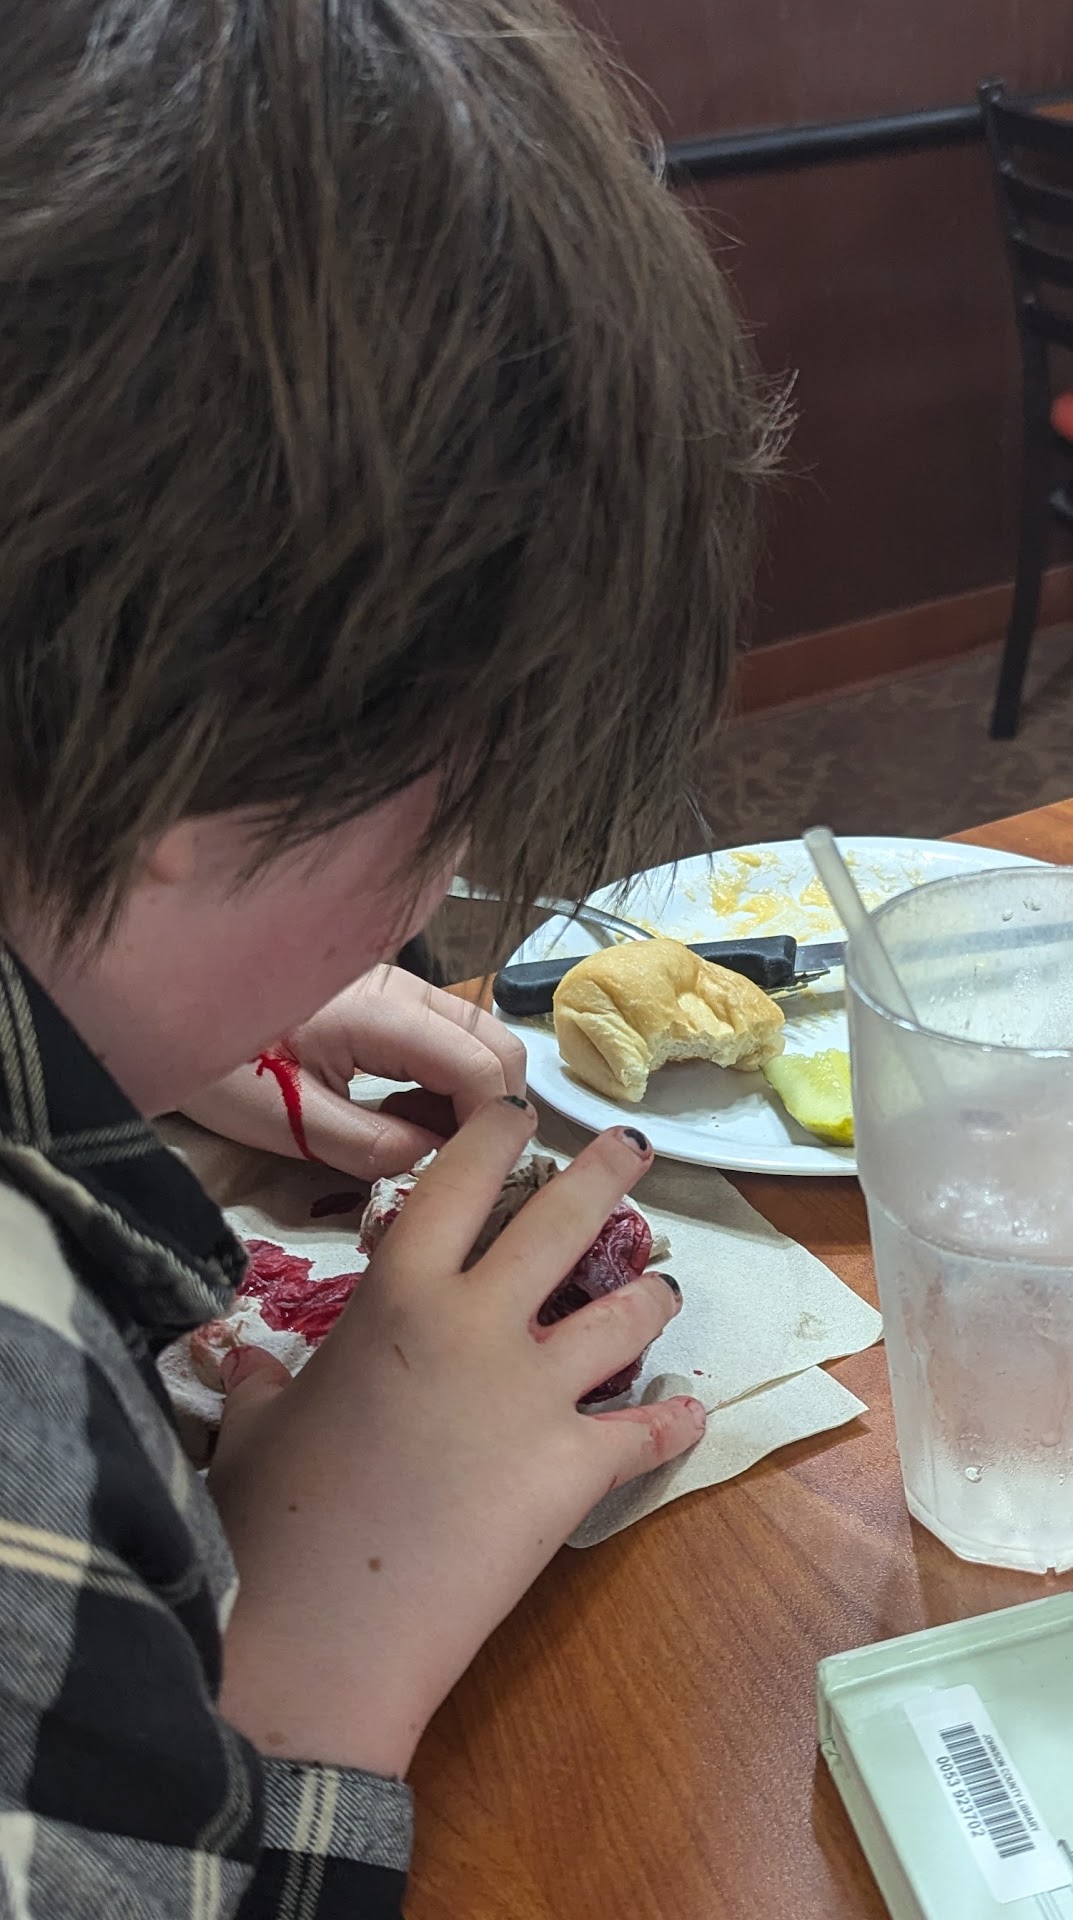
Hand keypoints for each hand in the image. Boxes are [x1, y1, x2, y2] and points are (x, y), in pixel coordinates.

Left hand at [180, 964, 526, 1178]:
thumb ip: (370, 1147)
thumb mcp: (287, 1124)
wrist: (160, 999)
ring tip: (425, 1142)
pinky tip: (405, 1114)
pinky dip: (449, 1079)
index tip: (470, 1179)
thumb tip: (436, 1164)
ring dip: (473, 1094)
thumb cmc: (219, 1067)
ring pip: (479, 1037)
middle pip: (498, 1044)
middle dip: (494, 1108)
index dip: (491, 1129)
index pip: (482, 1068)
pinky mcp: (386, 993)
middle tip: (455, 1166)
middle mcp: (405, 986)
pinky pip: (448, 1035)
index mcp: (382, 1013)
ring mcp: (399, 983)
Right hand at [211, 1097, 704, 1776]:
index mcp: (399, 1294)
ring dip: (652, 1294)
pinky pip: (646, 1430)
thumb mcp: (255, 1428)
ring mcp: (535, 1391)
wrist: (324, 1626)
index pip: (458, 1179)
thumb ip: (261, 1380)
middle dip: (606, 1172)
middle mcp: (478, 1322)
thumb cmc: (272, 1516)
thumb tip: (244, 1362)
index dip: (494, 1132)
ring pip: (624, 1313)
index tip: (519, 1108)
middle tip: (631, 1148)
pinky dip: (673, 1420)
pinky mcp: (574, 1466)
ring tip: (665, 1286)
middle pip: (561, 1220)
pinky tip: (688, 1410)